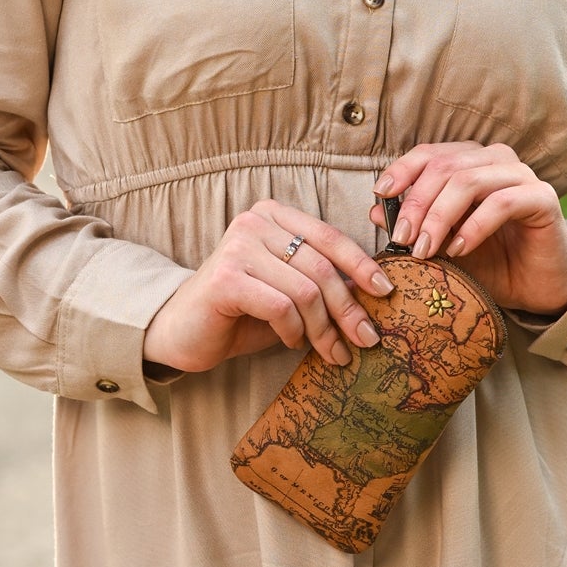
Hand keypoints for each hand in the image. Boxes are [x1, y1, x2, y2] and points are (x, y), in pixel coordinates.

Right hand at [142, 199, 394, 373]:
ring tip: (332, 352)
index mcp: (274, 215)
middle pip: (321, 266)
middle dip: (349, 308)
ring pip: (306, 289)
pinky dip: (293, 330)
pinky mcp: (226, 278)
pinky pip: (281, 306)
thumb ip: (321, 281)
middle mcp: (255, 221)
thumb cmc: (240, 311)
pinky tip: (292, 342)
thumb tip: (373, 291)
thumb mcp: (288, 290)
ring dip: (324, 328)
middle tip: (366, 339)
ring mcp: (238, 246)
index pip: (329, 235)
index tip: (386, 291)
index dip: (361, 264)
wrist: (181, 331)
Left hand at [371, 142, 566, 316]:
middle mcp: (496, 159)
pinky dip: (473, 227)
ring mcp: (521, 175)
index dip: (402, 170)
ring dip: (439, 217)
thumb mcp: (444, 244)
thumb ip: (415, 225)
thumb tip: (375, 210)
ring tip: (424, 249)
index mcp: (471, 161)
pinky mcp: (542, 197)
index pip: (430, 154)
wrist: (536, 288)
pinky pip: (501, 203)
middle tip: (401, 238)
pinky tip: (458, 250)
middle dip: (417, 203)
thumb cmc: (490, 261)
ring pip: (469, 181)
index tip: (381, 195)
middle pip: (445, 167)